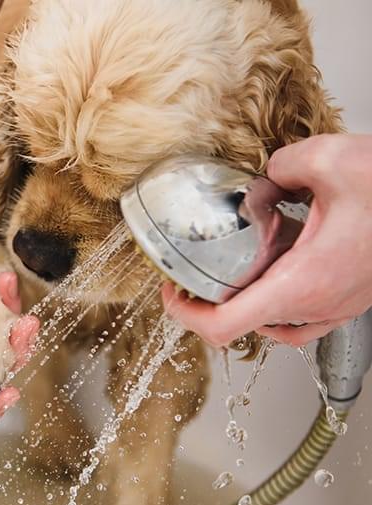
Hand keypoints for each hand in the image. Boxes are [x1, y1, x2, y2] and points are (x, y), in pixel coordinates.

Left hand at [163, 134, 371, 345]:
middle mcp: (318, 305)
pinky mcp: (349, 299)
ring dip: (244, 303)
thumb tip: (268, 176)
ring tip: (229, 272)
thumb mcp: (327, 160)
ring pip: (274, 325)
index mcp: (303, 283)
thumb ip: (280, 166)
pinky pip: (301, 316)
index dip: (186, 316)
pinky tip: (275, 266)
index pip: (225, 327)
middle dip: (210, 302)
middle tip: (193, 275)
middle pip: (243, 327)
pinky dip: (276, 300)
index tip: (171, 294)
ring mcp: (336, 307)